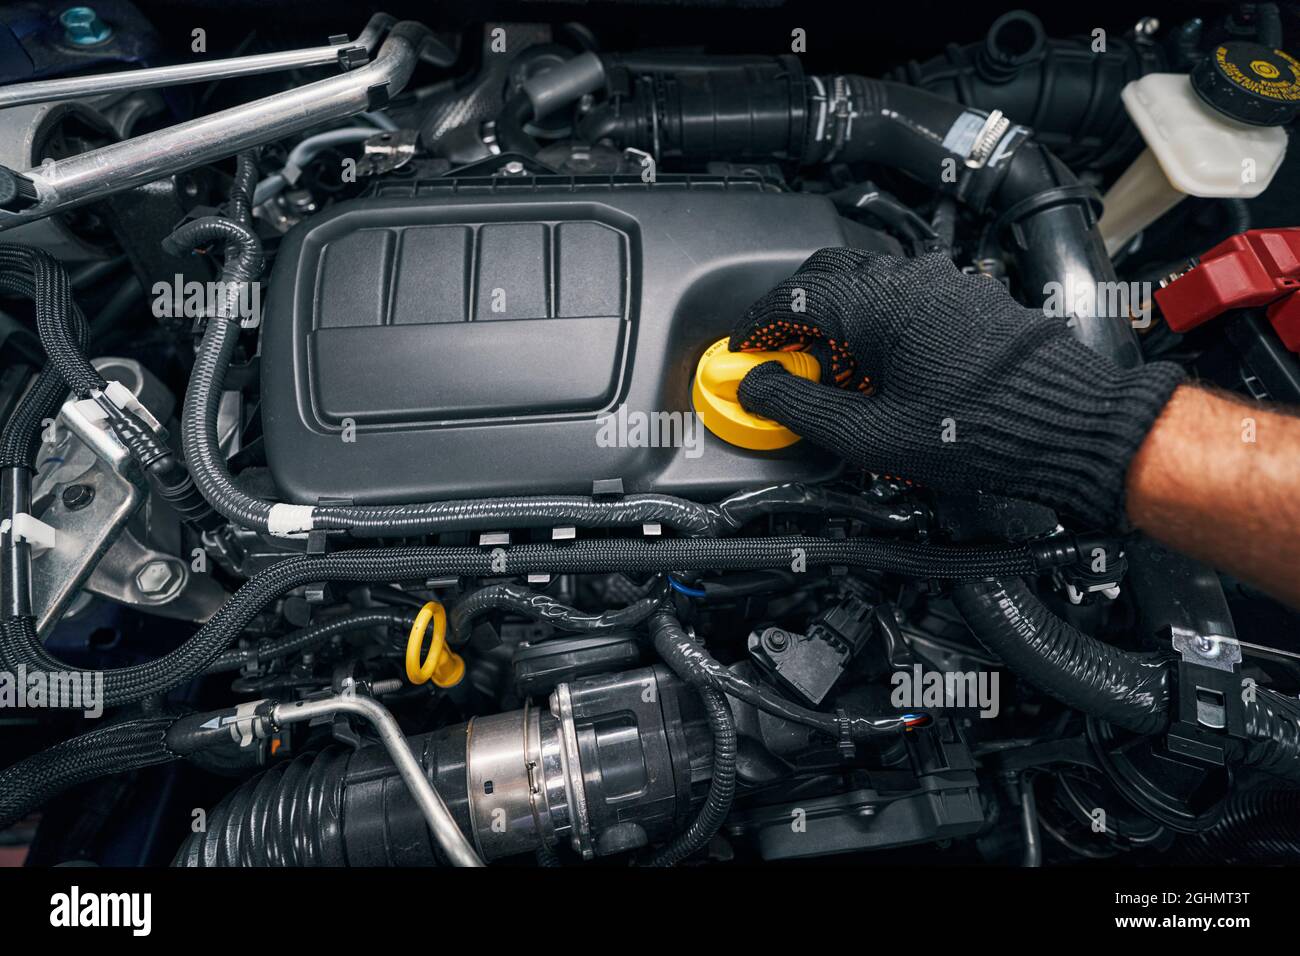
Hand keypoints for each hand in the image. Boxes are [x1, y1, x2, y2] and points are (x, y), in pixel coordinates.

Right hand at [730, 249, 1184, 527]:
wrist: (1070, 425)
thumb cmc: (983, 431)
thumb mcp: (870, 435)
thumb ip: (800, 408)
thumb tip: (758, 389)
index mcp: (875, 304)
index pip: (792, 299)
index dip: (757, 327)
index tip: (745, 351)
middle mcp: (910, 281)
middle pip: (827, 276)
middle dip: (795, 313)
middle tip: (781, 354)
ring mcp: (946, 284)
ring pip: (869, 282)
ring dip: (839, 315)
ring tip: (835, 368)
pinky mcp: (973, 299)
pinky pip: (908, 295)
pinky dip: (879, 320)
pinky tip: (887, 366)